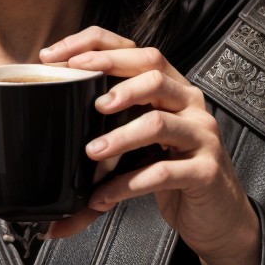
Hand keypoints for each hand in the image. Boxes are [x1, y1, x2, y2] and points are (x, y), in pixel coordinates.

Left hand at [39, 29, 256, 262]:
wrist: (219, 218)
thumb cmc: (176, 177)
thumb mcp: (139, 154)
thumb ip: (102, 153)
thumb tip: (44, 167)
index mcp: (170, 89)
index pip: (132, 49)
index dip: (93, 45)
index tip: (55, 56)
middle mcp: (188, 103)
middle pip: (152, 68)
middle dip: (110, 73)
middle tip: (81, 91)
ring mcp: (200, 135)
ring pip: (158, 120)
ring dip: (119, 135)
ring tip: (92, 151)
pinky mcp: (204, 171)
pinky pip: (162, 171)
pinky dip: (127, 185)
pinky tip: (103, 197)